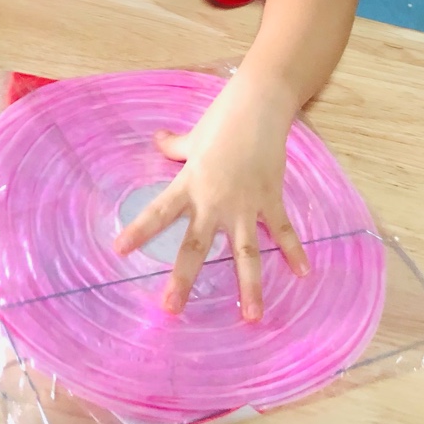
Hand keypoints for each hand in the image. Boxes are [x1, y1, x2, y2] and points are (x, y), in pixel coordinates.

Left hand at [114, 80, 308, 320]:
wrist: (258, 106)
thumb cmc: (222, 119)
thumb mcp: (193, 136)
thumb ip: (174, 146)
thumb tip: (157, 140)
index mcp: (190, 184)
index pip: (158, 211)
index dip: (139, 230)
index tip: (119, 250)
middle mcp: (214, 201)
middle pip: (196, 246)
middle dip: (183, 278)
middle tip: (171, 308)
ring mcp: (245, 204)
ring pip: (246, 253)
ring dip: (250, 286)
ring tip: (251, 317)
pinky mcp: (270, 199)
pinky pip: (282, 231)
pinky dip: (294, 251)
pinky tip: (303, 274)